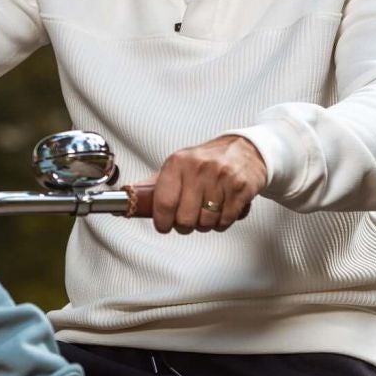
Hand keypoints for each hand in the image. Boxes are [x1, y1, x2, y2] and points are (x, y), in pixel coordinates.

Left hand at [152, 133, 266, 233]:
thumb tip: (129, 196)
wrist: (245, 149)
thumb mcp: (180, 165)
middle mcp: (199, 168)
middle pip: (185, 218)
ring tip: (208, 211)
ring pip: (206, 222)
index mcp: (178, 163)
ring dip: (206, 224)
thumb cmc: (209, 160)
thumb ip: (156, 183)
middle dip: (185, 226)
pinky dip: (223, 222)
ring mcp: (221, 178)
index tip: (163, 226)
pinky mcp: (240, 188)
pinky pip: (225, 221)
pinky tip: (222, 209)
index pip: (163, 202)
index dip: (162, 221)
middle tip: (189, 219)